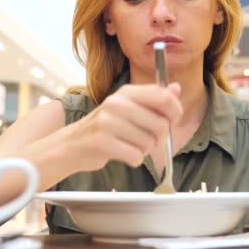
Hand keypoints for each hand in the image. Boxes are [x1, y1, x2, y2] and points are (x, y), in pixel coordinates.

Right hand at [61, 83, 181, 170]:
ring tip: (130, 146)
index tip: (172, 121)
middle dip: (159, 138)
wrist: (72, 145)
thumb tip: (176, 88)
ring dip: (144, 150)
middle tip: (147, 140)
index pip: (164, 97)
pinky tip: (123, 154)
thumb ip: (154, 99)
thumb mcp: (129, 108)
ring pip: (149, 142)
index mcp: (126, 92)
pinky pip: (135, 156)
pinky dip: (134, 159)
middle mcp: (116, 103)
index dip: (175, 112)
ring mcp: (107, 121)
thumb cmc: (105, 128)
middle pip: (160, 124)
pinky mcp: (102, 141)